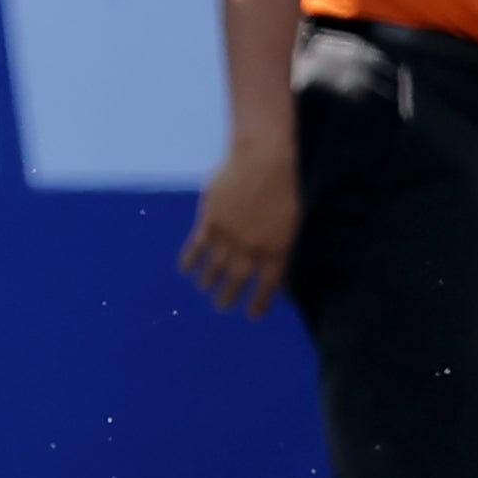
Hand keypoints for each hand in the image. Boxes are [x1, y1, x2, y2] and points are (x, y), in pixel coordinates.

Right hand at [180, 130, 299, 317]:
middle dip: (228, 297)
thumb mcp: (292, 219)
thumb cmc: (288, 184)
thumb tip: (270, 253)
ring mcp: (229, 237)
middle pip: (237, 281)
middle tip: (221, 307)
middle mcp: (251, 250)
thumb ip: (279, 239)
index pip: (266, 287)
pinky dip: (190, 260)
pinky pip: (197, 248)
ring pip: (215, 268)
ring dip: (208, 281)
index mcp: (277, 251)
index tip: (251, 316)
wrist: (267, 160)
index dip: (258, 303)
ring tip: (203, 289)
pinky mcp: (211, 222)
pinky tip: (185, 269)